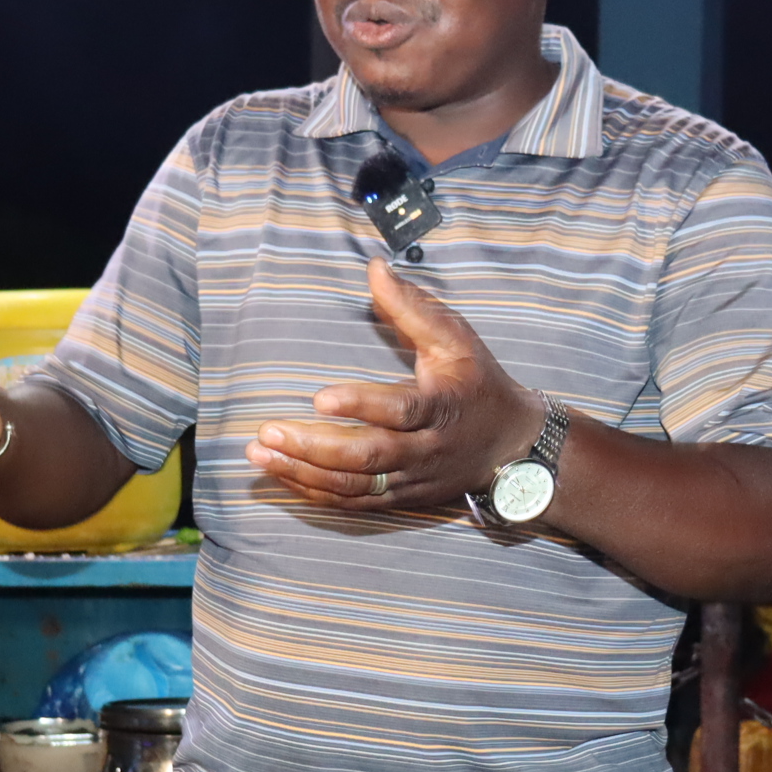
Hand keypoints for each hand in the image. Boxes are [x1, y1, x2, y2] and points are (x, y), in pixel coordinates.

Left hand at [246, 259, 545, 510]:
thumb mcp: (456, 341)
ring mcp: (411, 479)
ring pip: (354, 486)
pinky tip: (281, 476)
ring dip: (304, 473)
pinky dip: (315, 493)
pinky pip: (353, 503)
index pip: (399, 410)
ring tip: (259, 455)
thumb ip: (412, 308)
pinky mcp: (401, 498)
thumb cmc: (478, 384)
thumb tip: (375, 268)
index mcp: (440, 407)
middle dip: (314, 448)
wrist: (512, 446)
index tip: (319, 397)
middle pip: (367, 457)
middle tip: (267, 432)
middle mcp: (425, 449)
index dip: (360, 406)